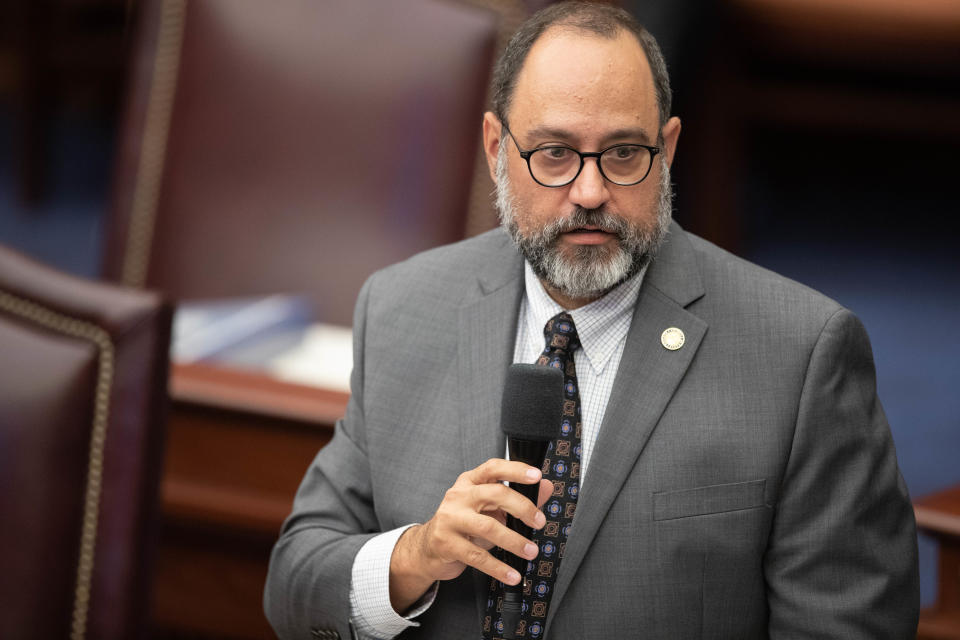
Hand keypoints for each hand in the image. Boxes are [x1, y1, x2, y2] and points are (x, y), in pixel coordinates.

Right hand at [389, 458, 552, 612]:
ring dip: (514, 541)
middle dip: (522, 508)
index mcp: (469, 482)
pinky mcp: (446, 543)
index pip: (493, 468)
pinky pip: (477, 557)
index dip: (515, 470)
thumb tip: (546, 488)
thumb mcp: (489, 509)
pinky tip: (512, 574)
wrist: (428, 548)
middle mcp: (458, 496)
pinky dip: (498, 568)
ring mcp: (450, 519)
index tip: (536, 476)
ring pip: (488, 527)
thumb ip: (518, 498)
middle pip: (494, 494)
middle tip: (539, 522)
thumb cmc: (463, 525)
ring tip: (530, 551)